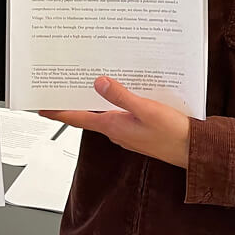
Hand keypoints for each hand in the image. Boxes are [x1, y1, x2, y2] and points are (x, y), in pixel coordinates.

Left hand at [40, 76, 190, 168]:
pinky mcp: (139, 131)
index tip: (41, 108)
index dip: (59, 112)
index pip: (78, 118)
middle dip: (75, 103)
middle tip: (61, 89)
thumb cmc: (173, 133)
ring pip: (105, 114)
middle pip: (89, 115)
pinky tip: (120, 94)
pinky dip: (114, 104)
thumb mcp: (146, 109)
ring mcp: (128, 133)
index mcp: (114, 127)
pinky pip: (119, 116)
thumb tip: (98, 83)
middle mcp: (117, 132)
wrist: (193, 151)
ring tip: (86, 86)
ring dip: (95, 102)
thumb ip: (121, 96)